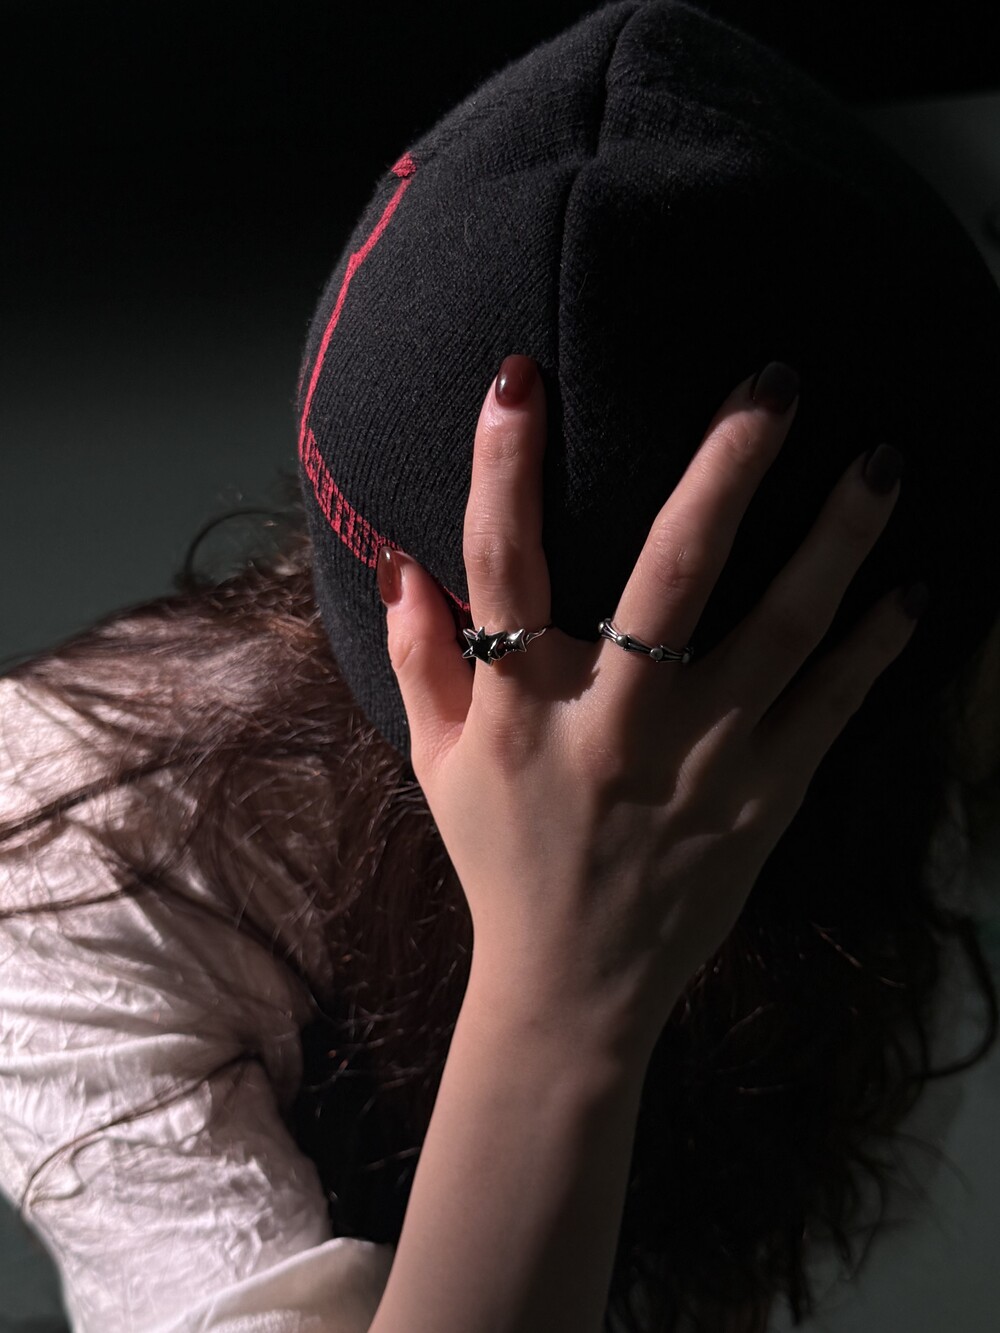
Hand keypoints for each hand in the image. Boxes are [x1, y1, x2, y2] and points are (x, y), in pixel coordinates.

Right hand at [379, 357, 915, 1060]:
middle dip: (724, 470)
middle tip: (775, 383)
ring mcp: (701, 761)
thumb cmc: (503, 860)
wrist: (574, 986)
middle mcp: (614, 724)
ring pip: (780, 632)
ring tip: (882, 462)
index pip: (501, 565)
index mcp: (520, 709)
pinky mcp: (764, 800)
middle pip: (670, 576)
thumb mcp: (436, 764)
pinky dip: (875, 648)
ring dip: (834, 542)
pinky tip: (912, 591)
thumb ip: (414, 659)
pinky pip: (830, 710)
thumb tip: (396, 559)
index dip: (502, 466)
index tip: (521, 375)